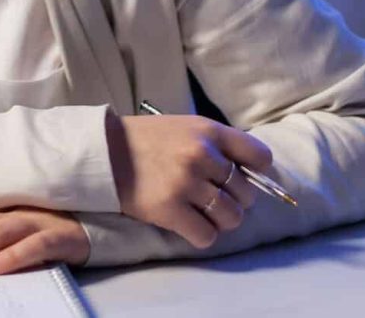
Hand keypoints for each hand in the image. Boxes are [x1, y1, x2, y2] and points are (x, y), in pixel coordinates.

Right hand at [106, 110, 271, 248]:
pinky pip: (207, 236)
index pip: (259, 156)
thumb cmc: (147, 140)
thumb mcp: (185, 127)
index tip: (243, 178)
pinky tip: (186, 222)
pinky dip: (200, 234)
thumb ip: (217, 145)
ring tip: (201, 212)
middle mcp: (202, 155)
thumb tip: (251, 175)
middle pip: (247, 194)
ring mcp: (187, 183)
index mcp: (208, 131)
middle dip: (233, 200)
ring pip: (231, 218)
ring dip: (220, 220)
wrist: (104, 151)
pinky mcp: (171, 209)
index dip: (257, 172)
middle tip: (211, 197)